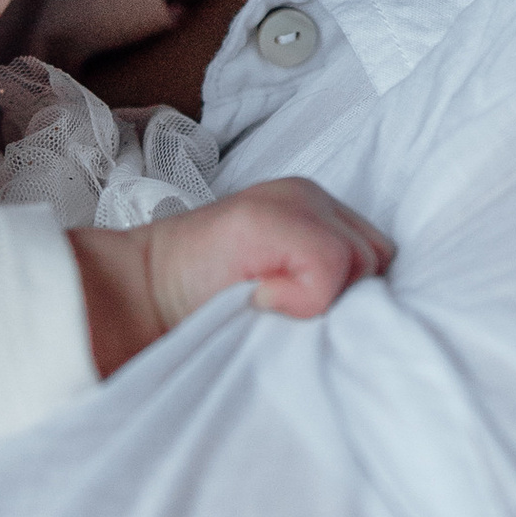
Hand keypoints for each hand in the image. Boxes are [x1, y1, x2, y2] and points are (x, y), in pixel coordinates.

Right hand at [148, 178, 392, 325]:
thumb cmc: (208, 307)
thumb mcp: (281, 292)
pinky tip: (262, 301)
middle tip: (284, 307)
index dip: (348, 294)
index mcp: (315, 212)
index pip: (375, 255)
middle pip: (377, 257)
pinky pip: (332, 265)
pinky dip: (305, 298)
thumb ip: (326, 285)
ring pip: (361, 261)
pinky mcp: (272, 216)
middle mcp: (309, 197)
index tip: (298, 310)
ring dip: (324, 297)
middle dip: (343, 295)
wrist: (138, 297)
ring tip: (270, 302)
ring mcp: (292, 200)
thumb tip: (374, 319)